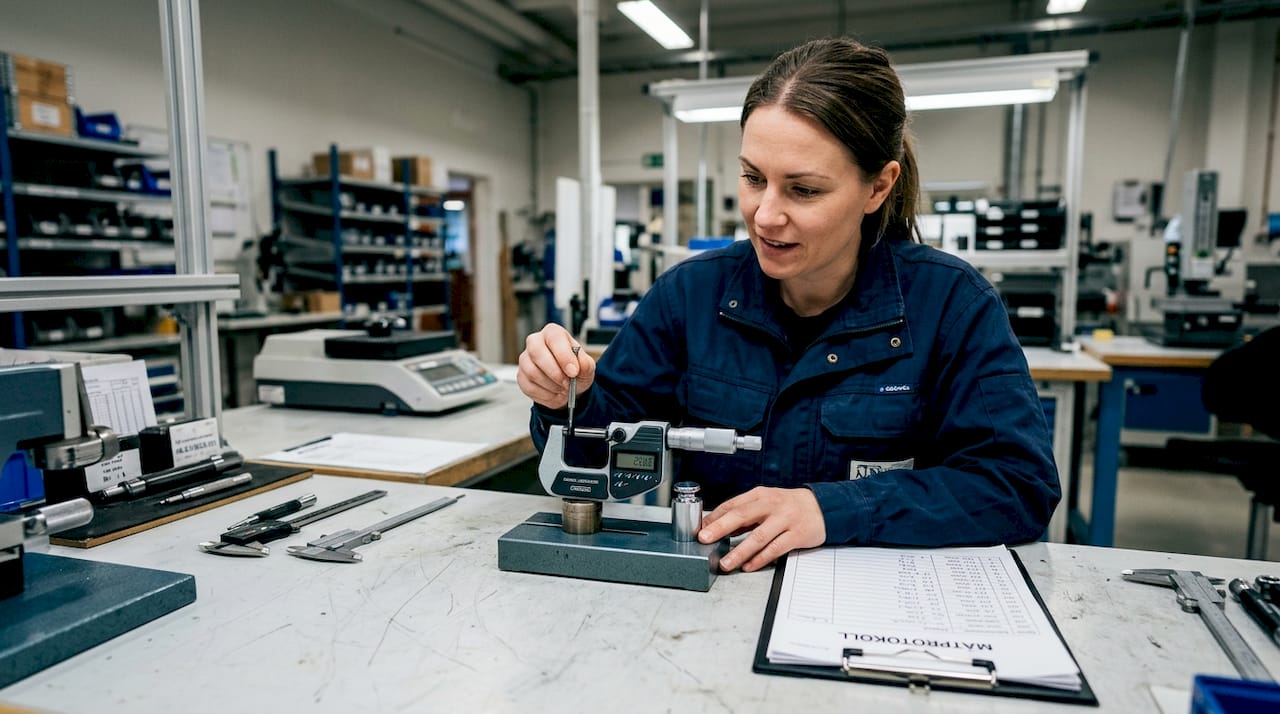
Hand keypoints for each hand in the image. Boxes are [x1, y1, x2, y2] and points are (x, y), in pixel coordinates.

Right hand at [516, 323, 595, 408]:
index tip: (573, 372)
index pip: (554, 338)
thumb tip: (579, 365)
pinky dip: (545, 395)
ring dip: (551, 386)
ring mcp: (525, 359)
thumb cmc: (575, 369)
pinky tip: (555, 394)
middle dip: (555, 373)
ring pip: (532, 372)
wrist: (568, 385)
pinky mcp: (521, 376)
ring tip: (563, 390)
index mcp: (553, 333)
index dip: (564, 355)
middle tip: (567, 384)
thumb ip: (585, 364)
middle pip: (537, 352)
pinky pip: (529, 387)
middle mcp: (535, 342)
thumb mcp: (586, 366)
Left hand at [698, 487, 825, 572]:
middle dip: (721, 528)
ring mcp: (785, 519)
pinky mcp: (797, 534)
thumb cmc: (790, 506)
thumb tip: (719, 526)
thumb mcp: (766, 503)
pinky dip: (761, 558)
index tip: (700, 529)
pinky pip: (776, 548)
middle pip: (742, 515)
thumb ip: (745, 515)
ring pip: (759, 536)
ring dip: (740, 551)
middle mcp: (772, 505)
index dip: (715, 517)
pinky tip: (749, 566)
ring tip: (726, 563)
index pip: (733, 505)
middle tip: (705, 539)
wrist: (823, 507)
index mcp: (760, 495)